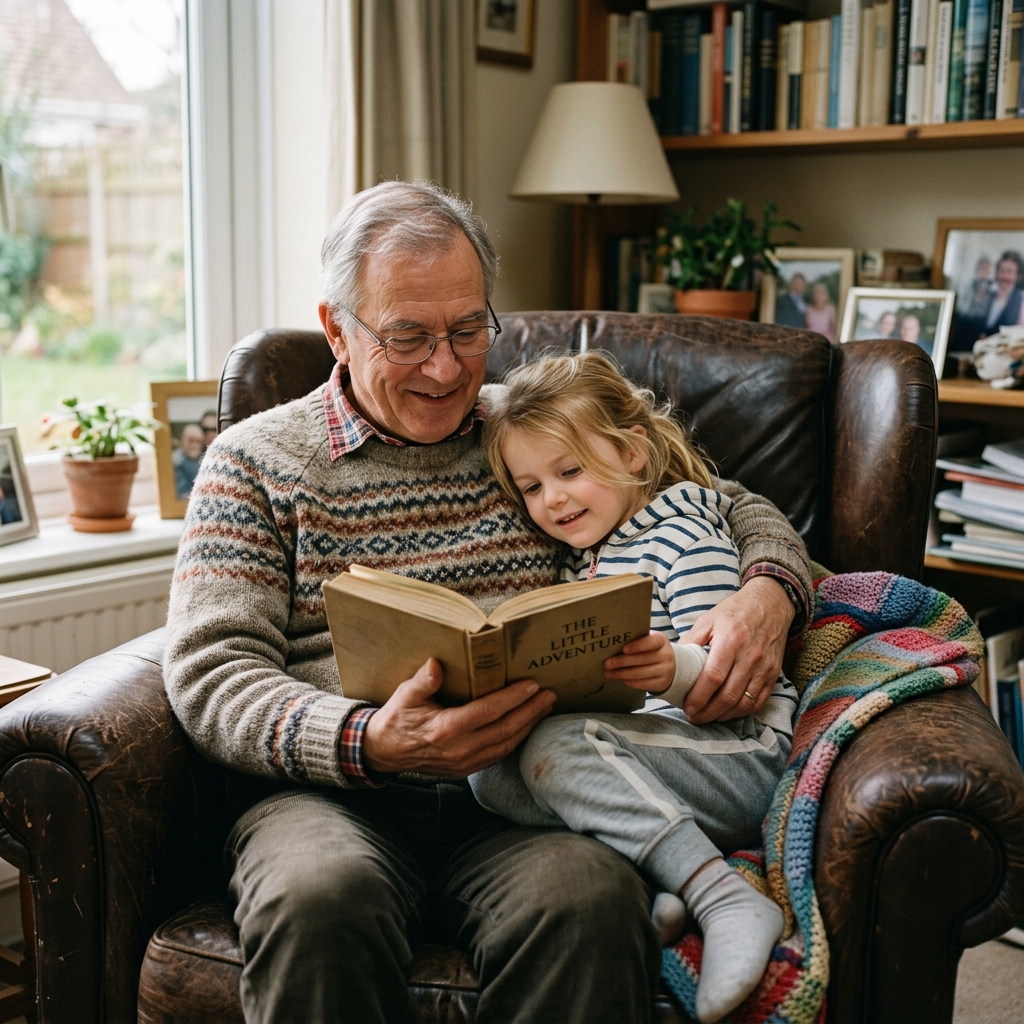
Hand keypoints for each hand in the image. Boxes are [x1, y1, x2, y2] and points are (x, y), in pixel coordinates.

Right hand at [361, 658, 556, 776]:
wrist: (384, 752)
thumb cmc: (397, 719)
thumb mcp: (405, 695)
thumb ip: (423, 681)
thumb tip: (436, 664)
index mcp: (446, 729)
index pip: (489, 711)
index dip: (513, 698)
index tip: (532, 684)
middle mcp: (460, 749)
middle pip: (505, 729)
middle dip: (531, 711)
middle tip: (549, 695)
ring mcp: (465, 763)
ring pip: (506, 745)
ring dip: (528, 726)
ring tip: (544, 708)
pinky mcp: (466, 770)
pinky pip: (498, 755)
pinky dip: (516, 740)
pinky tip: (526, 726)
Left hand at [603, 632, 674, 692]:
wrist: (670, 665)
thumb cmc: (650, 649)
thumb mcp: (647, 641)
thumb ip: (635, 640)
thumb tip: (612, 644)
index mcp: (661, 640)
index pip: (650, 642)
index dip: (637, 646)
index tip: (623, 649)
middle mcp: (666, 655)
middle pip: (642, 659)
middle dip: (622, 662)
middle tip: (607, 664)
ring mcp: (666, 670)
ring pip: (640, 673)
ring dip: (622, 674)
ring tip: (608, 674)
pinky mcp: (662, 683)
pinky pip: (643, 684)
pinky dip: (630, 682)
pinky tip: (621, 679)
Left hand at [682, 577, 794, 723]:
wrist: (770, 604)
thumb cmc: (735, 612)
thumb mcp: (708, 620)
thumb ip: (691, 642)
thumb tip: (673, 663)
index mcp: (731, 640)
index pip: (713, 677)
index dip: (699, 697)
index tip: (687, 707)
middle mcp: (750, 656)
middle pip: (728, 695)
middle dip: (708, 712)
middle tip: (693, 717)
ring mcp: (764, 667)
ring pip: (744, 703)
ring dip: (723, 715)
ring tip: (707, 717)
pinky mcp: (774, 674)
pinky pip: (759, 702)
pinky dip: (742, 712)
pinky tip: (727, 712)